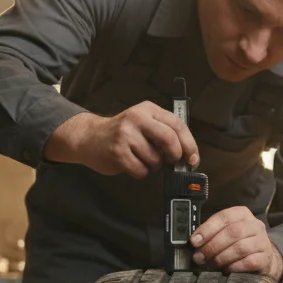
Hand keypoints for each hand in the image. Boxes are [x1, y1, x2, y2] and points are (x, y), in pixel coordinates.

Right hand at [44, 100, 199, 177]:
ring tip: (144, 160)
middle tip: (173, 162)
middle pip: (169, 139)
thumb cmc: (122, 133)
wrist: (89, 137)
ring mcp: (125, 135)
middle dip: (175, 155)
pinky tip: (133, 164)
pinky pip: (141, 170)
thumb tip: (188, 154)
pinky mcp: (117, 152)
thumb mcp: (143, 123)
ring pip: (155, 159)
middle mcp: (137, 118)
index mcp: (148, 109)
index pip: (177, 125)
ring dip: (155, 166)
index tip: (193, 157)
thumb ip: (164, 132)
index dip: (189, 144)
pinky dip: (142, 172)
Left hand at [190, 206, 282, 279]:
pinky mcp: (266, 258)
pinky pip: (248, 262)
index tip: (194, 241)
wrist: (262, 259)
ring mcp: (263, 241)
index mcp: (242, 214)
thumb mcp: (226, 234)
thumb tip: (194, 243)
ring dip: (221, 257)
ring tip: (211, 264)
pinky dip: (234, 267)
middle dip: (212, 246)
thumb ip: (212, 234)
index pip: (224, 216)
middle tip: (199, 257)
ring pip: (240, 247)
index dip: (207, 229)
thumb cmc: (238, 245)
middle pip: (233, 232)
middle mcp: (255, 225)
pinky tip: (226, 269)